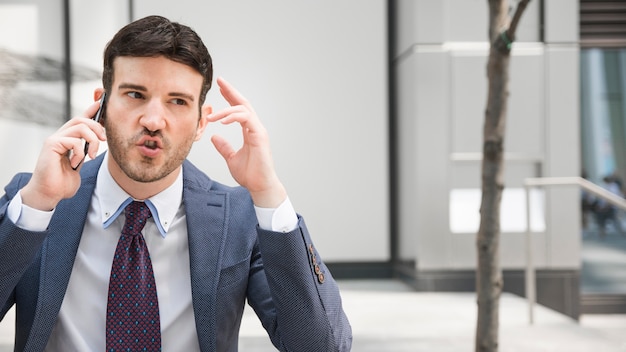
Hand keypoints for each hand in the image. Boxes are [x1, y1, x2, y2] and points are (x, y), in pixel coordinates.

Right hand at [20, 100, 106, 210]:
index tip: (101, 103)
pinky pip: (74, 140)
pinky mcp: (51, 145)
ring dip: (92, 140)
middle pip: (81, 119)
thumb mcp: (80, 163)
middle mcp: (60, 136)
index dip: (91, 110)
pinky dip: (80, 152)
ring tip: (92, 155)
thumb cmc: (63, 182)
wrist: (49, 194)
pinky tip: (76, 163)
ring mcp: (54, 139)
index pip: (80, 119)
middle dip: (97, 126)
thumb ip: (86, 151)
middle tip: (104, 140)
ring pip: (80, 126)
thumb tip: (98, 140)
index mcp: (67, 139)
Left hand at [207, 77, 286, 207]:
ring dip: (226, 109)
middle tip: (220, 81)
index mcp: (249, 131)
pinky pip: (246, 119)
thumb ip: (224, 147)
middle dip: (231, 91)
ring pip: (244, 109)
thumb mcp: (231, 158)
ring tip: (211, 116)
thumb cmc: (250, 175)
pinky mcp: (260, 136)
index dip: (230, 97)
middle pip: (243, 103)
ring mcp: (259, 131)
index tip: (220, 88)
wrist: (260, 186)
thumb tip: (215, 138)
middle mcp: (255, 128)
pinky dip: (234, 117)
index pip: (239, 109)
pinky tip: (222, 120)